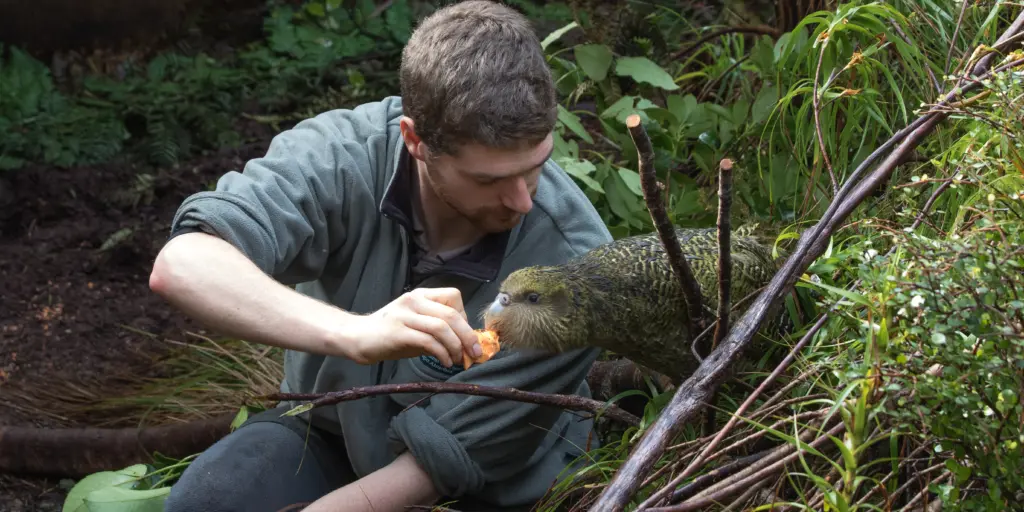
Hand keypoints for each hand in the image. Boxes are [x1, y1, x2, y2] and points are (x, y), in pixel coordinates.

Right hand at [343, 287, 481, 366]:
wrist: (357, 337)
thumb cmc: (390, 334)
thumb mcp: (417, 326)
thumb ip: (439, 331)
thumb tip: (467, 344)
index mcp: (420, 295)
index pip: (454, 296)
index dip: (465, 318)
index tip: (466, 337)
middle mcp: (413, 301)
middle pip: (451, 314)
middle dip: (468, 336)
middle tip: (475, 353)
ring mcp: (404, 315)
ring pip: (441, 327)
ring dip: (456, 347)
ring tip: (458, 360)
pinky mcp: (397, 332)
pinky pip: (428, 341)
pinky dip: (442, 353)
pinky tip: (445, 362)